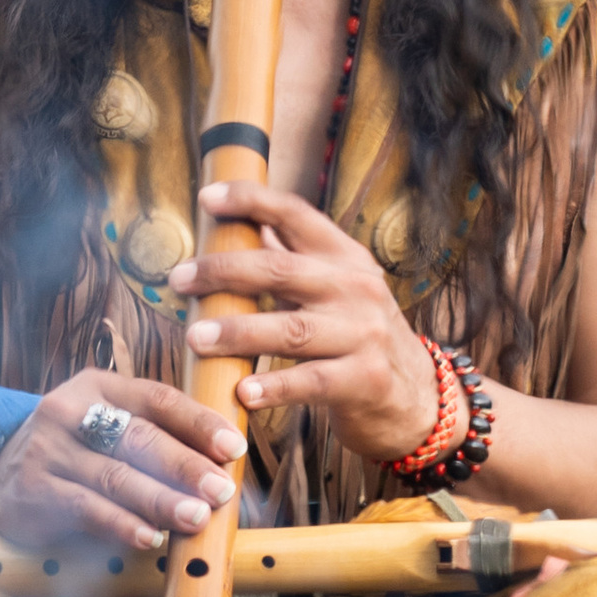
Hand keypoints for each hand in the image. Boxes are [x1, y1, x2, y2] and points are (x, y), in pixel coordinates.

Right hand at [0, 369, 242, 551]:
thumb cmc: (75, 454)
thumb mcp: (107, 430)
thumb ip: (156, 438)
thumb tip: (225, 467)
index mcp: (100, 386)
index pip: (157, 399)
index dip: (199, 423)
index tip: (234, 448)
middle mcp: (70, 410)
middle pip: (139, 437)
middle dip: (186, 466)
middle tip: (221, 491)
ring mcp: (48, 449)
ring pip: (115, 476)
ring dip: (160, 500)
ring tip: (196, 518)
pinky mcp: (33, 487)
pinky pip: (85, 507)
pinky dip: (120, 524)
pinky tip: (147, 537)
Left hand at [172, 187, 437, 464]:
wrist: (417, 399)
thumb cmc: (359, 340)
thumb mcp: (337, 291)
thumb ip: (295, 262)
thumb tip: (246, 224)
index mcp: (345, 258)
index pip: (296, 214)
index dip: (251, 200)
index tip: (207, 198)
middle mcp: (357, 289)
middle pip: (280, 269)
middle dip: (223, 271)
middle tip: (179, 280)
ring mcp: (364, 334)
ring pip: (290, 328)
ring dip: (238, 332)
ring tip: (195, 337)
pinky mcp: (365, 379)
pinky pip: (311, 381)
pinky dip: (274, 387)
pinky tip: (243, 392)